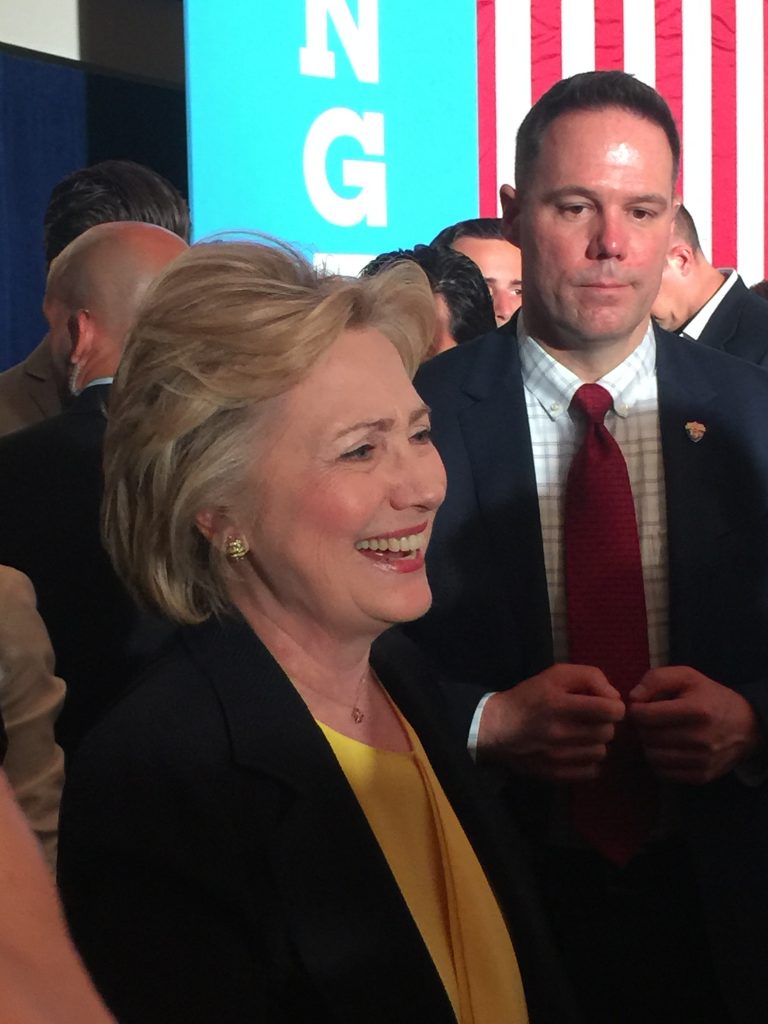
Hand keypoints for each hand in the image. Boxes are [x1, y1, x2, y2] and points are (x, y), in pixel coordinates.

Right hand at [477, 663, 624, 779]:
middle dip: (604, 723)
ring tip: (582, 734)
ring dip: (596, 742)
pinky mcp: (556, 774)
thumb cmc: (529, 697)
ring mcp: (558, 757)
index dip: (615, 706)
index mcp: (559, 703)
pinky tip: (577, 751)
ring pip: (601, 752)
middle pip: (608, 732)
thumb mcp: (556, 674)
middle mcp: (559, 732)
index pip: (610, 710)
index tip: (605, 705)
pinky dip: (589, 762)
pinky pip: (592, 771)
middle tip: (590, 719)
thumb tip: (614, 697)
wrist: (497, 727)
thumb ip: (589, 677)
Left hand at [629, 667, 761, 783]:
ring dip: (648, 745)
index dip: (636, 710)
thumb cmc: (709, 697)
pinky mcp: (701, 776)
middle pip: (647, 737)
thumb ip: (657, 679)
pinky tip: (666, 749)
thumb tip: (633, 698)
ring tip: (657, 734)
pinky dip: (658, 761)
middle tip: (649, 720)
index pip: (646, 716)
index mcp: (696, 710)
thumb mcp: (687, 677)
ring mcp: (701, 760)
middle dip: (642, 727)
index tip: (641, 707)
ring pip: (652, 757)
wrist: (744, 725)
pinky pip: (663, 773)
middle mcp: (700, 739)